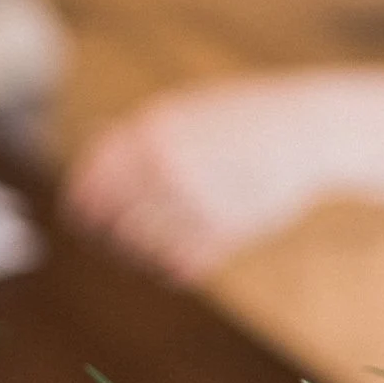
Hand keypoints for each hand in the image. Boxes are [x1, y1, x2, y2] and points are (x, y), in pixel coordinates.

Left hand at [67, 71, 383, 282]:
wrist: (306, 129)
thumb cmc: (237, 121)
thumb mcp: (182, 112)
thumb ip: (134, 142)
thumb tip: (82, 186)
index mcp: (151, 131)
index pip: (91, 181)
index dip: (78, 208)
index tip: (77, 222)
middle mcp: (166, 164)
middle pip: (109, 220)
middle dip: (105, 238)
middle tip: (110, 243)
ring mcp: (194, 197)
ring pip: (140, 246)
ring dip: (137, 256)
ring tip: (146, 251)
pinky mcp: (224, 228)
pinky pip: (178, 264)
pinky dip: (170, 270)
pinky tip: (175, 266)